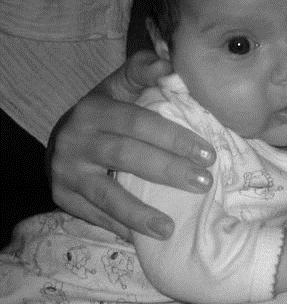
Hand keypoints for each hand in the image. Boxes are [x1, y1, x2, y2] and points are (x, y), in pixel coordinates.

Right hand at [47, 51, 214, 241]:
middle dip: (168, 171)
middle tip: (204, 183)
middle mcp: (75, 139)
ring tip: (169, 228)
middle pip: (126, 156)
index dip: (174, 138)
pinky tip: (147, 238)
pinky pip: (96, 216)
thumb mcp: (119, 88)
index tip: (208, 155)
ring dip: (140, 213)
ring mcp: (66, 171)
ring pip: (106, 194)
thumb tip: (171, 66)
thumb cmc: (106, 115)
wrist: (63, 141)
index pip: (138, 122)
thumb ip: (142, 72)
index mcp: (94, 109)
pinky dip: (123, 227)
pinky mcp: (61, 197)